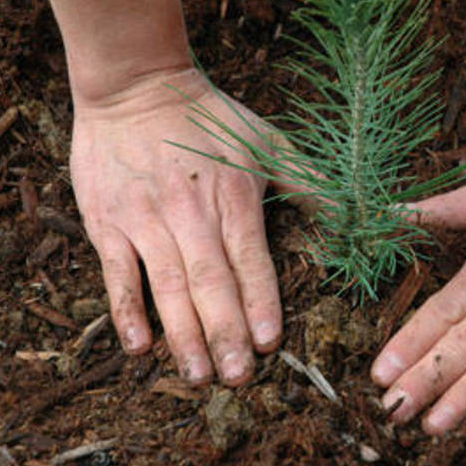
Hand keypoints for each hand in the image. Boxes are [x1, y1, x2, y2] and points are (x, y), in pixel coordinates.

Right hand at [70, 67, 283, 385]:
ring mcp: (145, 218)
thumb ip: (309, 180)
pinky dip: (127, 310)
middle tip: (239, 379)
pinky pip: (117, 273)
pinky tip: (140, 347)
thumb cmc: (209, 117)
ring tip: (199, 376)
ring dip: (183, 333)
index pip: (250, 257)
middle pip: (210, 280)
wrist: (135, 86)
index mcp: (233, 194)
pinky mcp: (108, 221)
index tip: (270, 343)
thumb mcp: (266, 140)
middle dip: (225, 332)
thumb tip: (356, 212)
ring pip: (166, 285)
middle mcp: (189, 210)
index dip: (260, 301)